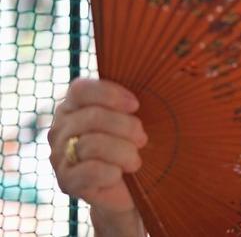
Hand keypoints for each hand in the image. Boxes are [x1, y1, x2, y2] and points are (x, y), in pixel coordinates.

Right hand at [48, 78, 147, 232]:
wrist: (130, 188)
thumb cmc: (133, 144)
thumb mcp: (133, 118)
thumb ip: (129, 102)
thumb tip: (152, 80)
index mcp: (73, 106)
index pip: (80, 89)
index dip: (110, 95)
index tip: (136, 106)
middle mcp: (61, 128)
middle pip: (93, 117)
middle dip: (126, 127)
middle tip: (142, 139)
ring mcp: (59, 156)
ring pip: (93, 144)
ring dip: (124, 152)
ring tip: (135, 160)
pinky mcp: (66, 181)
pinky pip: (91, 171)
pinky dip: (112, 172)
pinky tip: (119, 174)